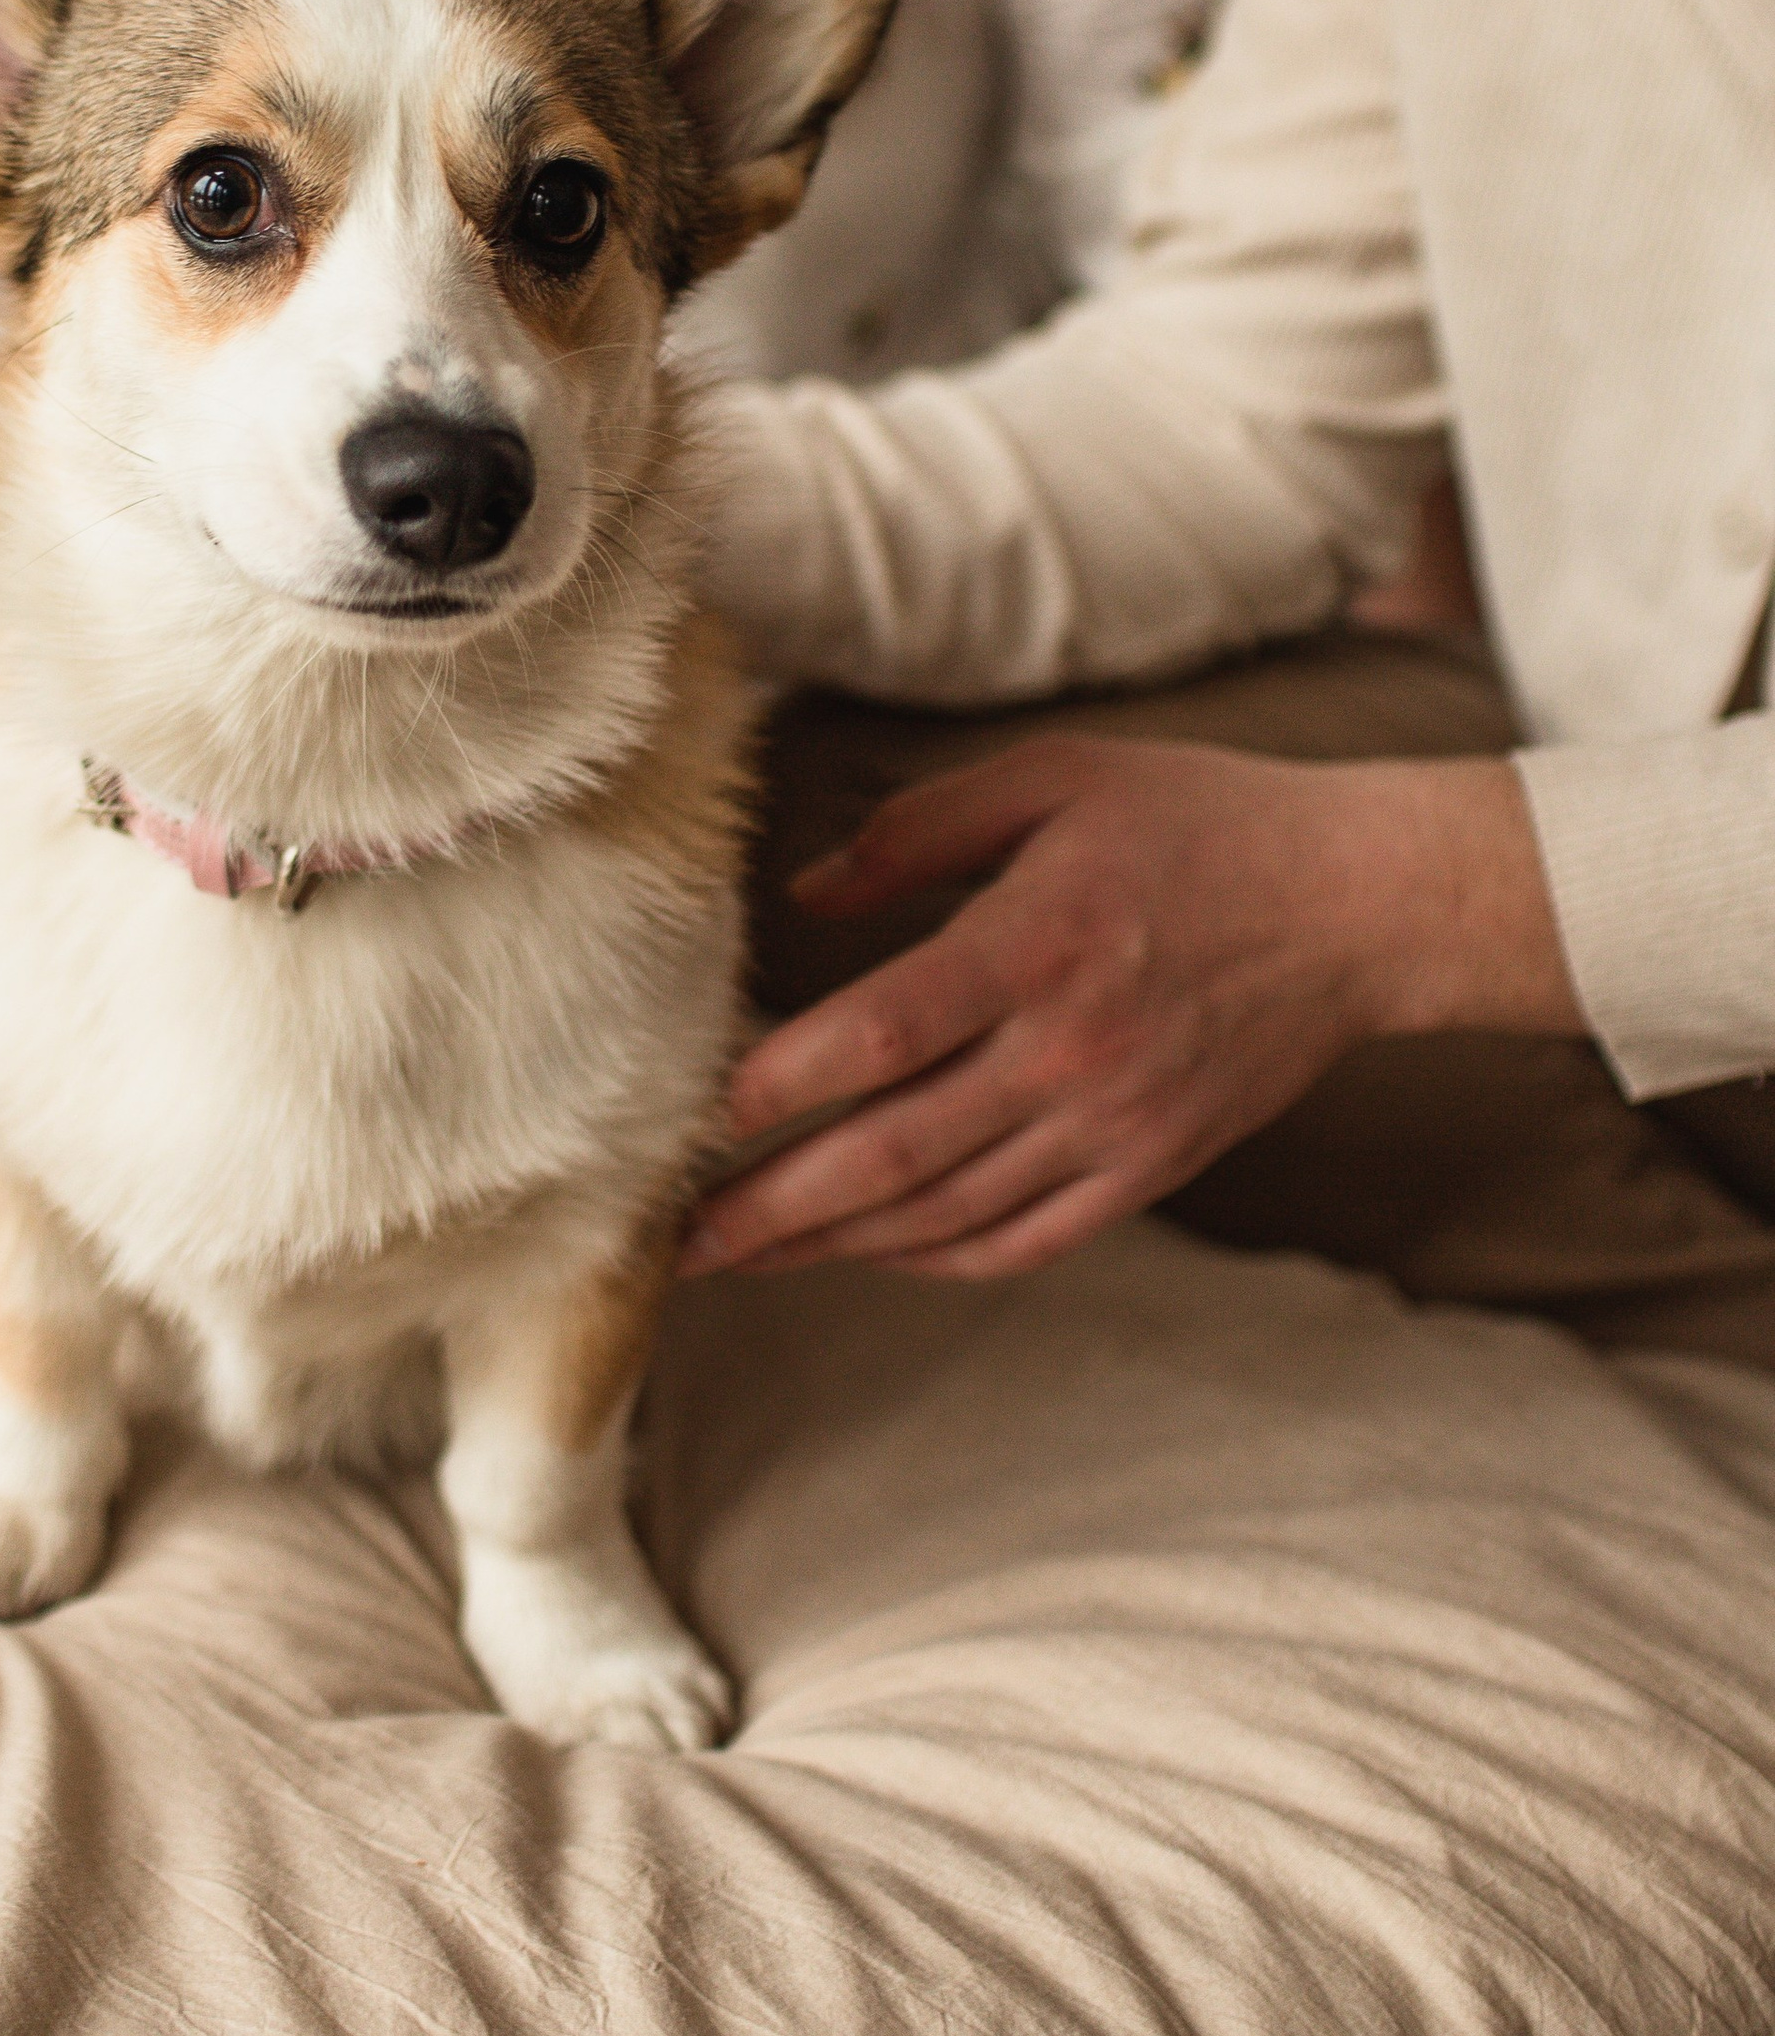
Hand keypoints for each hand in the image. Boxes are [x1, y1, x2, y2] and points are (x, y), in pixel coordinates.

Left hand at [683, 736, 1576, 1284]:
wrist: (1358, 907)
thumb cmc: (1196, 821)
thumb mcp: (1053, 777)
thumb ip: (919, 827)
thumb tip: (806, 892)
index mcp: (1035, 946)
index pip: (881, 1036)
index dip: (779, 1086)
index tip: (697, 1114)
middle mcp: (1069, 1054)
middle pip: (892, 1154)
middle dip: (772, 1207)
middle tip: (676, 1239)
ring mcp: (1114, 1126)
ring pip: (946, 1214)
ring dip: (833, 1245)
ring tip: (742, 1258)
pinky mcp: (1150, 1168)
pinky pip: (1025, 1238)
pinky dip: (938, 1258)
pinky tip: (872, 1253)